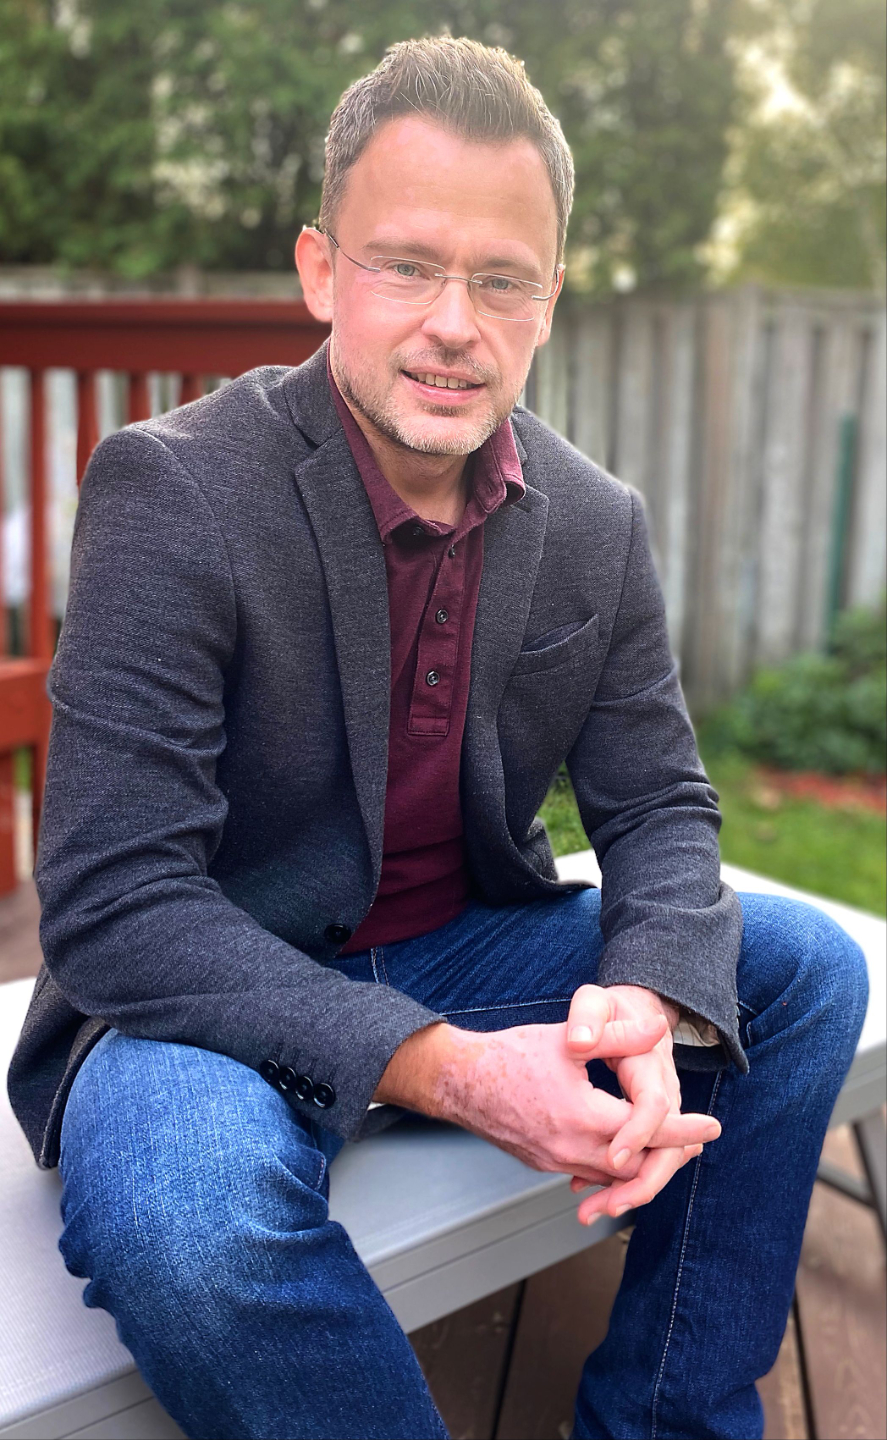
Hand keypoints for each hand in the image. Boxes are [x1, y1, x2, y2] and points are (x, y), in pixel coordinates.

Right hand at [375, 995, 719, 1201]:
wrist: (459, 1081)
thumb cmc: (510, 1055)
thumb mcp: (568, 1039)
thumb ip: (617, 1036)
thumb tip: (658, 1028)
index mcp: (582, 1116)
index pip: (646, 1130)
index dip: (683, 1129)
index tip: (712, 1128)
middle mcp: (570, 1148)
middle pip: (635, 1165)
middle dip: (668, 1154)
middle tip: (696, 1143)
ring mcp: (555, 1160)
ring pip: (611, 1176)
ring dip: (640, 1165)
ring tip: (666, 1150)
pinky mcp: (542, 1163)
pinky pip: (587, 1174)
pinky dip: (611, 1169)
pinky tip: (620, 1156)